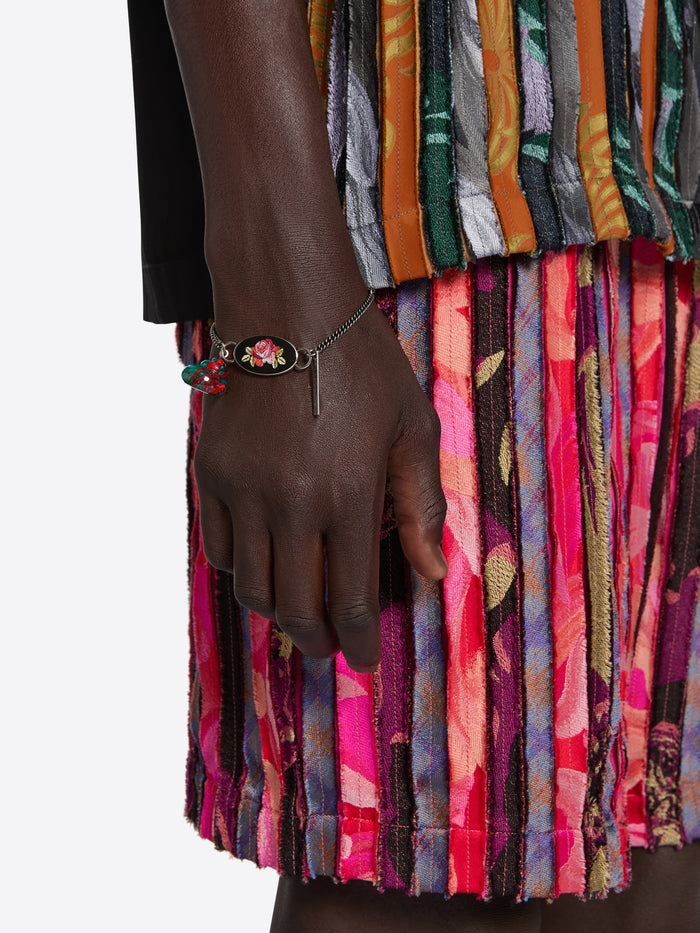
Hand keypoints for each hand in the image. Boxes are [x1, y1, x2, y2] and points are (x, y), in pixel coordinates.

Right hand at [194, 302, 447, 671]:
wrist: (290, 311)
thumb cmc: (363, 366)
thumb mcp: (413, 430)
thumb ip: (422, 506)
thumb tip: (432, 572)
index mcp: (347, 496)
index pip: (348, 600)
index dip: (357, 642)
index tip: (364, 660)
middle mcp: (289, 503)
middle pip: (294, 606)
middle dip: (315, 641)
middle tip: (330, 647)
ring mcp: (242, 489)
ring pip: (250, 586)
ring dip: (278, 611)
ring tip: (299, 611)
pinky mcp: (211, 472)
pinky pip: (217, 548)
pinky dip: (241, 570)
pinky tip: (265, 564)